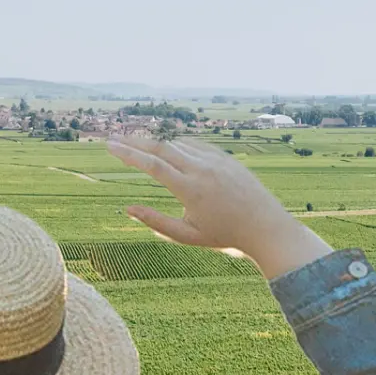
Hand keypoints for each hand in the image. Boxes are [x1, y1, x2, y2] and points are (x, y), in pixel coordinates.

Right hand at [106, 134, 330, 277]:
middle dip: (136, 142)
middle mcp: (202, 169)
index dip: (128, 154)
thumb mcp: (187, 236)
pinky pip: (196, 145)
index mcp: (190, 189)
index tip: (110, 146)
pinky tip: (169, 147)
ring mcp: (215, 160)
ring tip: (137, 144)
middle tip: (116, 139)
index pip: (152, 165)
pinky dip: (178, 144)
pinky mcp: (226, 158)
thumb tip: (128, 209)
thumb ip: (156, 222)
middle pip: (162, 147)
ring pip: (179, 144)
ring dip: (156, 142)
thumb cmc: (225, 236)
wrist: (265, 226)